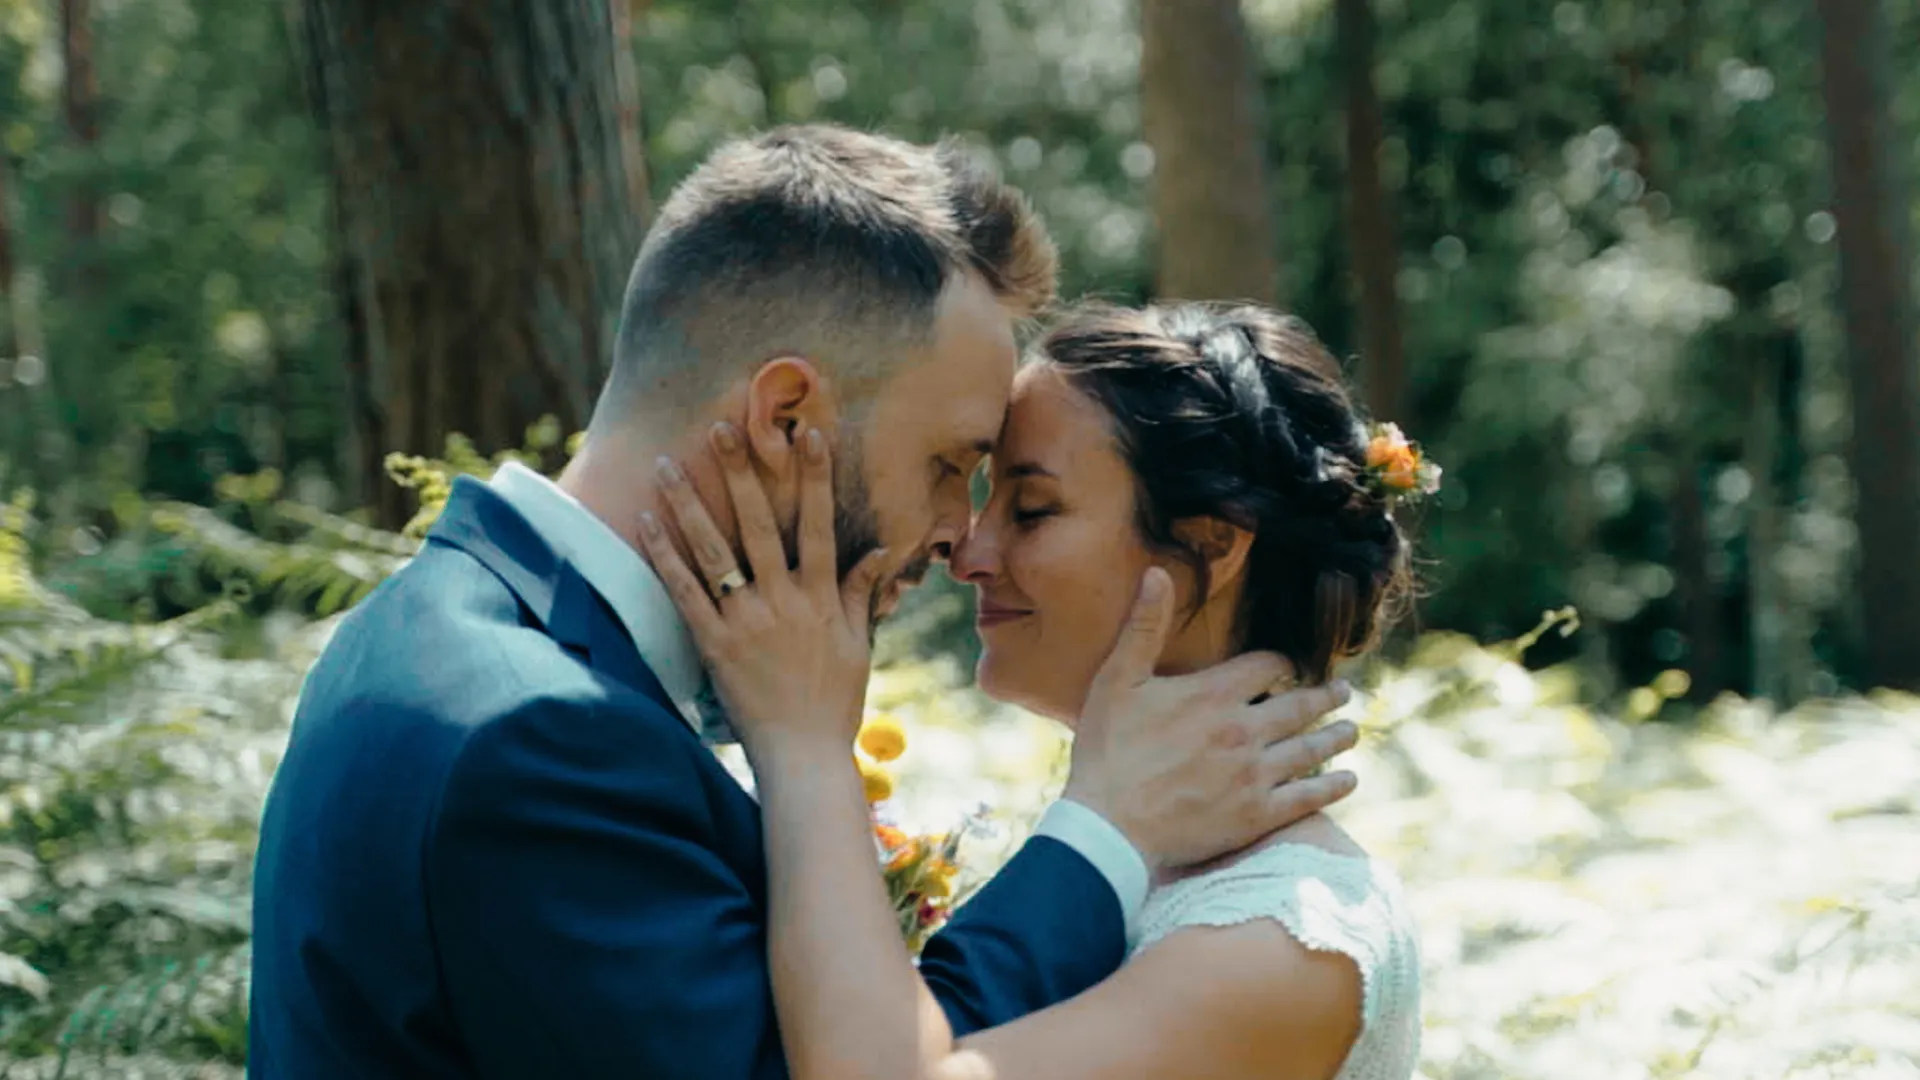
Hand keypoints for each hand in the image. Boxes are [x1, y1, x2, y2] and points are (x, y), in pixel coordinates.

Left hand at [636, 423, 886, 757]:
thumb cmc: (834, 702)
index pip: (817, 525)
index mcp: (820, 598)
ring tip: (665, 463)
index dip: (813, 477)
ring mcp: (745, 622)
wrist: (803, 757)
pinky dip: (664, 556)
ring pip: (713, 551)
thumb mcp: (857, 644)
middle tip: (723, 427)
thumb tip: (877, 551)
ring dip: (688, 504)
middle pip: (758, 525)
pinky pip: (684, 592)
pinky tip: (646, 521)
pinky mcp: (714, 644)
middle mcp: (782, 602)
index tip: (808, 433)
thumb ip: (859, 593)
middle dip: (741, 472)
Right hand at [1060, 568, 1359, 873]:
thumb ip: (1144, 627)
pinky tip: (1348, 780)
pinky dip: (1333, 786)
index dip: (1282, 664)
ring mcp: (1255, 774)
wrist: (1109, 826)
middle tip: (1343, 692)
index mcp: (1214, 693)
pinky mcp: (1257, 814)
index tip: (1289, 667)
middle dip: (1325, 696)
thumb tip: (1157, 573)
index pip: (1268, 665)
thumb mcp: (1117, 680)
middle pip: (1300, 705)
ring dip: (1337, 737)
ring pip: (1312, 749)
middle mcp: (1244, 730)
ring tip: (1352, 730)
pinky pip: (1308, 796)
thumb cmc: (1106, 751)